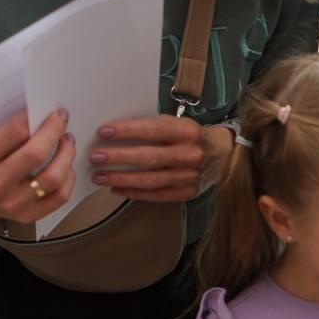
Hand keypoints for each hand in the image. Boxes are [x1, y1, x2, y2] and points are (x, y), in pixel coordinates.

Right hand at [0, 110, 76, 222]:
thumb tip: (27, 102)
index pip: (13, 133)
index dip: (33, 117)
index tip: (46, 109)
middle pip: (36, 154)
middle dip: (54, 132)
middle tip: (61, 119)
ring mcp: (12, 203)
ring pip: (52, 178)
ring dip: (66, 155)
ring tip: (67, 141)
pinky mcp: (27, 215)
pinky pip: (59, 197)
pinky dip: (68, 178)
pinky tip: (66, 166)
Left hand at [90, 115, 232, 201]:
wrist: (223, 155)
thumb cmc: (191, 136)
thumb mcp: (178, 123)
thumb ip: (154, 126)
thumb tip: (117, 132)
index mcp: (187, 132)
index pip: (153, 130)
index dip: (128, 131)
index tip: (104, 132)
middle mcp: (190, 155)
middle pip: (150, 158)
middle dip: (119, 157)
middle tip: (95, 157)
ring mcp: (190, 176)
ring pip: (151, 180)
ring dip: (122, 178)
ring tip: (99, 177)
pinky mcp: (188, 192)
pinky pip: (158, 195)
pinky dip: (135, 193)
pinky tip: (117, 188)